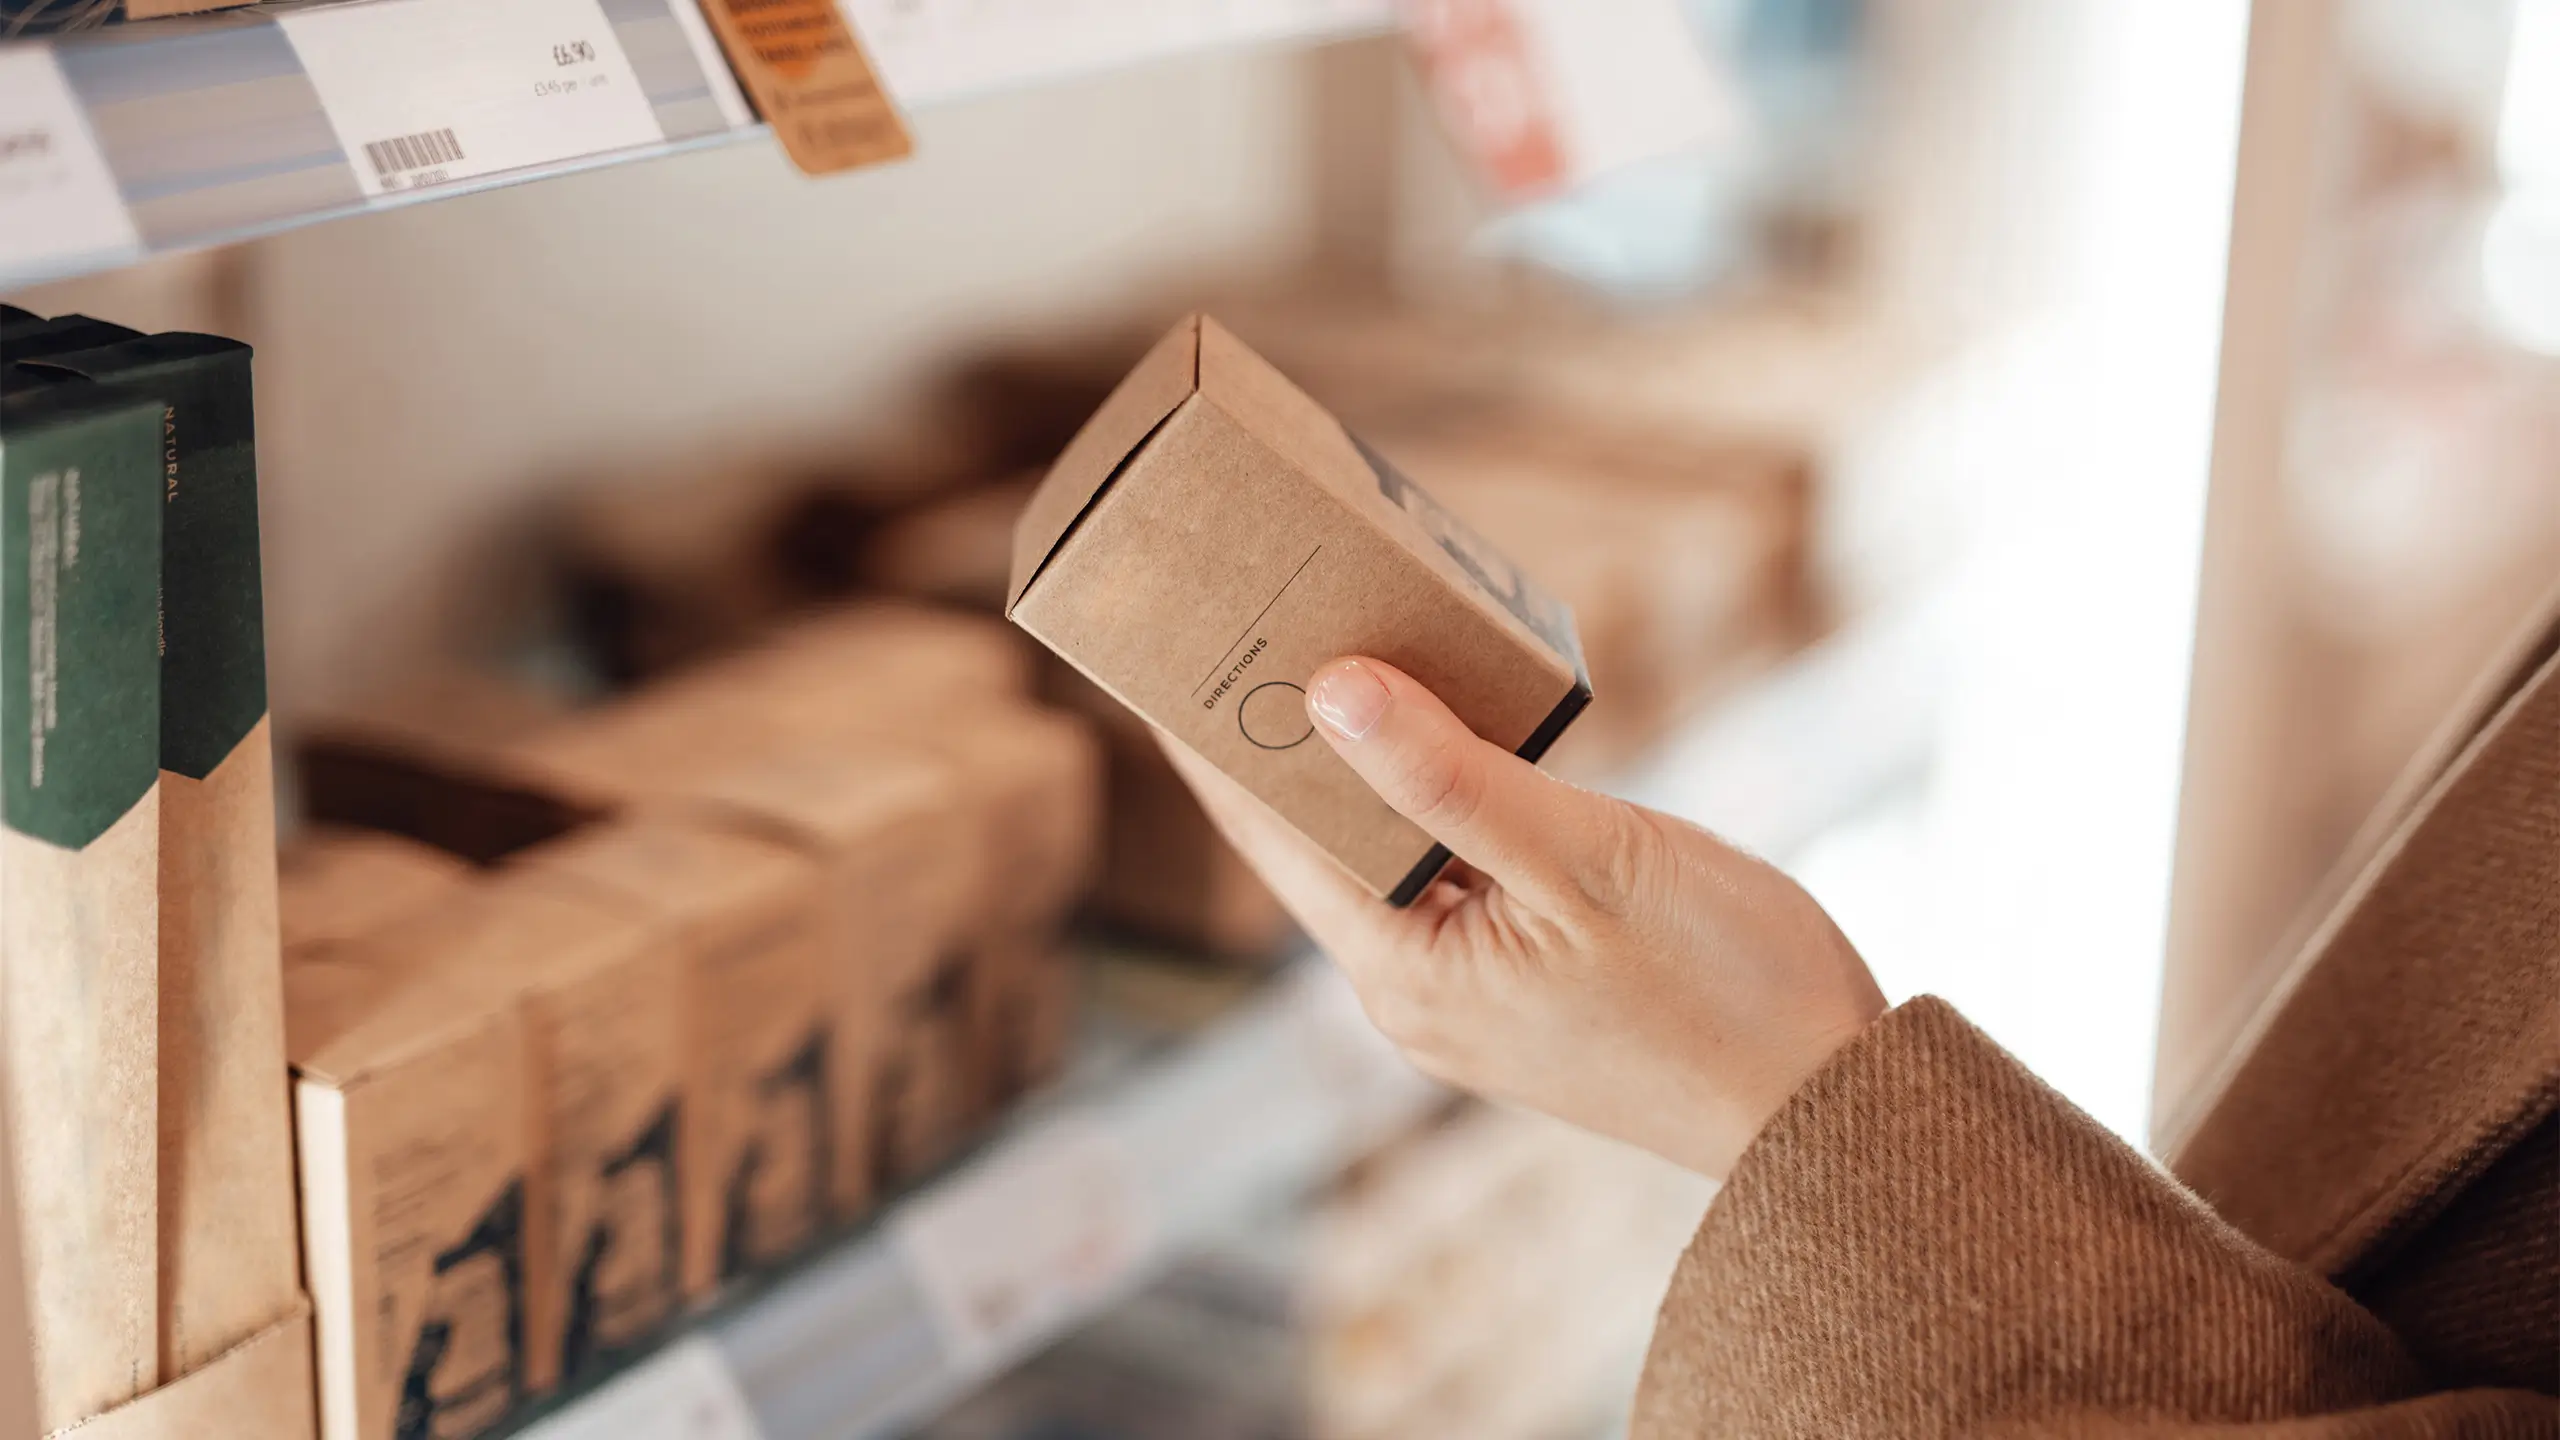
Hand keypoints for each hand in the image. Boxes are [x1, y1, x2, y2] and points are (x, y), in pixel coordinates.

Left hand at [1163, 657, 1886, 1180]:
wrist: (1837, 1109)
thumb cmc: (1727, 991)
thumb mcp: (1586, 861)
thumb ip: (1452, 778)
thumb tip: (1330, 691)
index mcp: (1407, 973)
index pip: (1271, 834)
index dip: (1213, 738)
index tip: (1161, 650)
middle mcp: (1418, 993)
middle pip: (1319, 841)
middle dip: (1284, 735)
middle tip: (1247, 618)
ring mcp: (1472, 994)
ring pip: (1389, 852)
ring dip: (1364, 762)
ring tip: (1329, 650)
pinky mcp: (1528, 982)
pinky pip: (1452, 872)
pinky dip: (1436, 797)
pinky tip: (1445, 732)